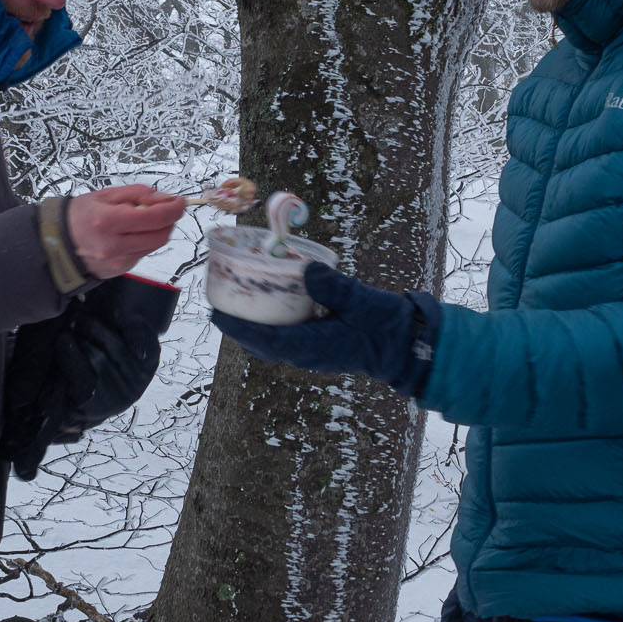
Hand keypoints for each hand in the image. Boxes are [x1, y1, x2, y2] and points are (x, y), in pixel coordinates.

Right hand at [66, 185, 184, 279]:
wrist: (57, 242)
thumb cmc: (80, 215)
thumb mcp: (106, 195)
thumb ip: (138, 193)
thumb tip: (165, 198)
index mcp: (108, 221)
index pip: (155, 217)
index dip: (173, 209)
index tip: (180, 201)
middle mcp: (114, 245)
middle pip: (160, 236)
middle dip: (169, 221)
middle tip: (166, 209)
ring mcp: (117, 262)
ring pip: (154, 246)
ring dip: (158, 231)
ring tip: (144, 220)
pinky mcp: (120, 271)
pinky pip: (142, 254)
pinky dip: (144, 242)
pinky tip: (131, 234)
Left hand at [211, 261, 436, 397]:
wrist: (406, 346)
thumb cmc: (384, 325)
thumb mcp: (359, 300)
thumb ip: (332, 286)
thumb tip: (306, 268)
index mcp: (311, 346)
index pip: (264, 339)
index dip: (237, 327)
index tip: (215, 314)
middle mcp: (307, 353)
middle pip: (261, 343)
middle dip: (238, 326)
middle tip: (218, 304)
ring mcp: (314, 353)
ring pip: (272, 342)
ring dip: (253, 327)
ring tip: (237, 304)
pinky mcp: (321, 347)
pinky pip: (286, 338)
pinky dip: (271, 325)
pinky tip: (270, 307)